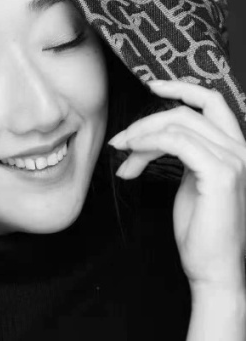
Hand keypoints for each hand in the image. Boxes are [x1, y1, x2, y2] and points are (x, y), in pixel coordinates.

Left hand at [108, 80, 245, 289]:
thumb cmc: (200, 227)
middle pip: (185, 112)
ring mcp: (234, 160)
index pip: (211, 102)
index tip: (151, 86)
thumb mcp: (188, 180)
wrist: (213, 267)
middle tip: (120, 140)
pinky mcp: (221, 174)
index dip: (181, 88)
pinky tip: (132, 155)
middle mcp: (240, 148)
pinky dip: (148, 143)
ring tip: (122, 154)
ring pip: (177, 125)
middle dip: (145, 121)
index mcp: (233, 147)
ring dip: (140, 135)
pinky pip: (176, 142)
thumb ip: (180, 153)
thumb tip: (145, 139)